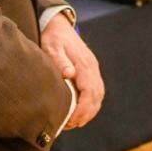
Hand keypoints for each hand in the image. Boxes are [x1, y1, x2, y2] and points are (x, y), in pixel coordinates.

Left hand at [40, 14, 104, 128]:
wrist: (59, 25)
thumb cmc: (53, 38)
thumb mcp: (52, 47)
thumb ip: (60, 60)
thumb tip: (69, 74)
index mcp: (83, 64)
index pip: (89, 91)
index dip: (82, 108)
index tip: (72, 120)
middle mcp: (92, 67)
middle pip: (96, 96)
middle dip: (86, 114)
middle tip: (71, 125)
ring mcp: (93, 69)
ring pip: (99, 94)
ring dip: (90, 110)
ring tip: (76, 122)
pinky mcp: (91, 70)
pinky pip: (97, 90)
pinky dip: (92, 103)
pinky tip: (83, 111)